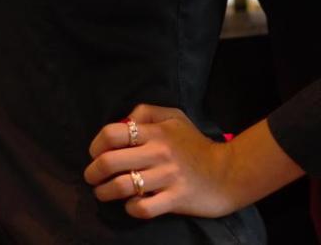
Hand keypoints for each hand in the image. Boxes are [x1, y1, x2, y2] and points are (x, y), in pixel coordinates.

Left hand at [84, 104, 239, 219]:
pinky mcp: (175, 199)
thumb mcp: (175, 117)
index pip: (112, 133)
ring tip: (103, 193)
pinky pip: (142, 208)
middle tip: (92, 177)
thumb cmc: (196, 145)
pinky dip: (130, 208)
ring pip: (121, 186)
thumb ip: (147, 112)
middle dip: (92, 172)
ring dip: (104, 192)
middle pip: (109, 161)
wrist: (228, 172)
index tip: (95, 154)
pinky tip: (130, 205)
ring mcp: (166, 177)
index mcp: (156, 131)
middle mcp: (158, 152)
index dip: (95, 145)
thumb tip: (124, 120)